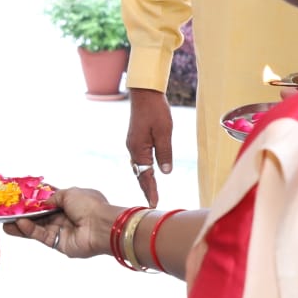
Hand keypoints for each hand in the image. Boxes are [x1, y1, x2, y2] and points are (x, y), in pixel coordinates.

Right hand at [1, 187, 119, 258]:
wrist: (102, 226)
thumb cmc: (90, 205)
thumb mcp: (69, 193)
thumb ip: (52, 197)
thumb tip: (41, 202)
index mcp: (71, 202)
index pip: (48, 201)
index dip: (34, 200)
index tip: (19, 198)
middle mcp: (65, 217)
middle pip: (40, 215)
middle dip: (24, 213)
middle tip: (7, 212)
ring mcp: (61, 231)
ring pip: (37, 227)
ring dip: (22, 224)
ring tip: (5, 222)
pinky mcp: (58, 244)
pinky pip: (41, 235)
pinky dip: (30, 230)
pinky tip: (19, 224)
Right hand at [125, 87, 172, 205]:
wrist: (144, 93)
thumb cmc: (156, 110)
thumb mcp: (165, 132)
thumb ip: (164, 153)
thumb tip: (165, 172)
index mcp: (138, 149)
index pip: (145, 175)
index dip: (150, 190)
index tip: (154, 204)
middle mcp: (132, 149)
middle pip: (139, 173)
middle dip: (145, 188)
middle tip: (151, 203)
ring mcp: (132, 144)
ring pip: (138, 167)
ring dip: (143, 179)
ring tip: (150, 191)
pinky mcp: (135, 139)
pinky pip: (138, 159)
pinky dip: (142, 169)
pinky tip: (147, 172)